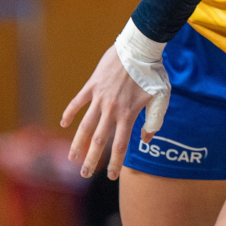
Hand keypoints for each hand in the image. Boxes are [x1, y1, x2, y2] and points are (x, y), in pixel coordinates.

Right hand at [61, 31, 166, 179]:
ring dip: (78, 143)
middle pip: (99, 140)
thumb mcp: (161, 99)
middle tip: (85, 175)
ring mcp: (100, 97)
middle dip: (92, 160)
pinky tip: (63, 123)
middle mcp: (112, 109)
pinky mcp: (92, 85)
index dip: (115, 163)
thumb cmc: (153, 74)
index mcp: (129, 114)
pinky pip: (77, 101)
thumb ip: (154, 121)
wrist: (139, 48)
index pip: (120, 145)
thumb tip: (145, 140)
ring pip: (85, 125)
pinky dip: (70, 112)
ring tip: (72, 158)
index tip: (112, 177)